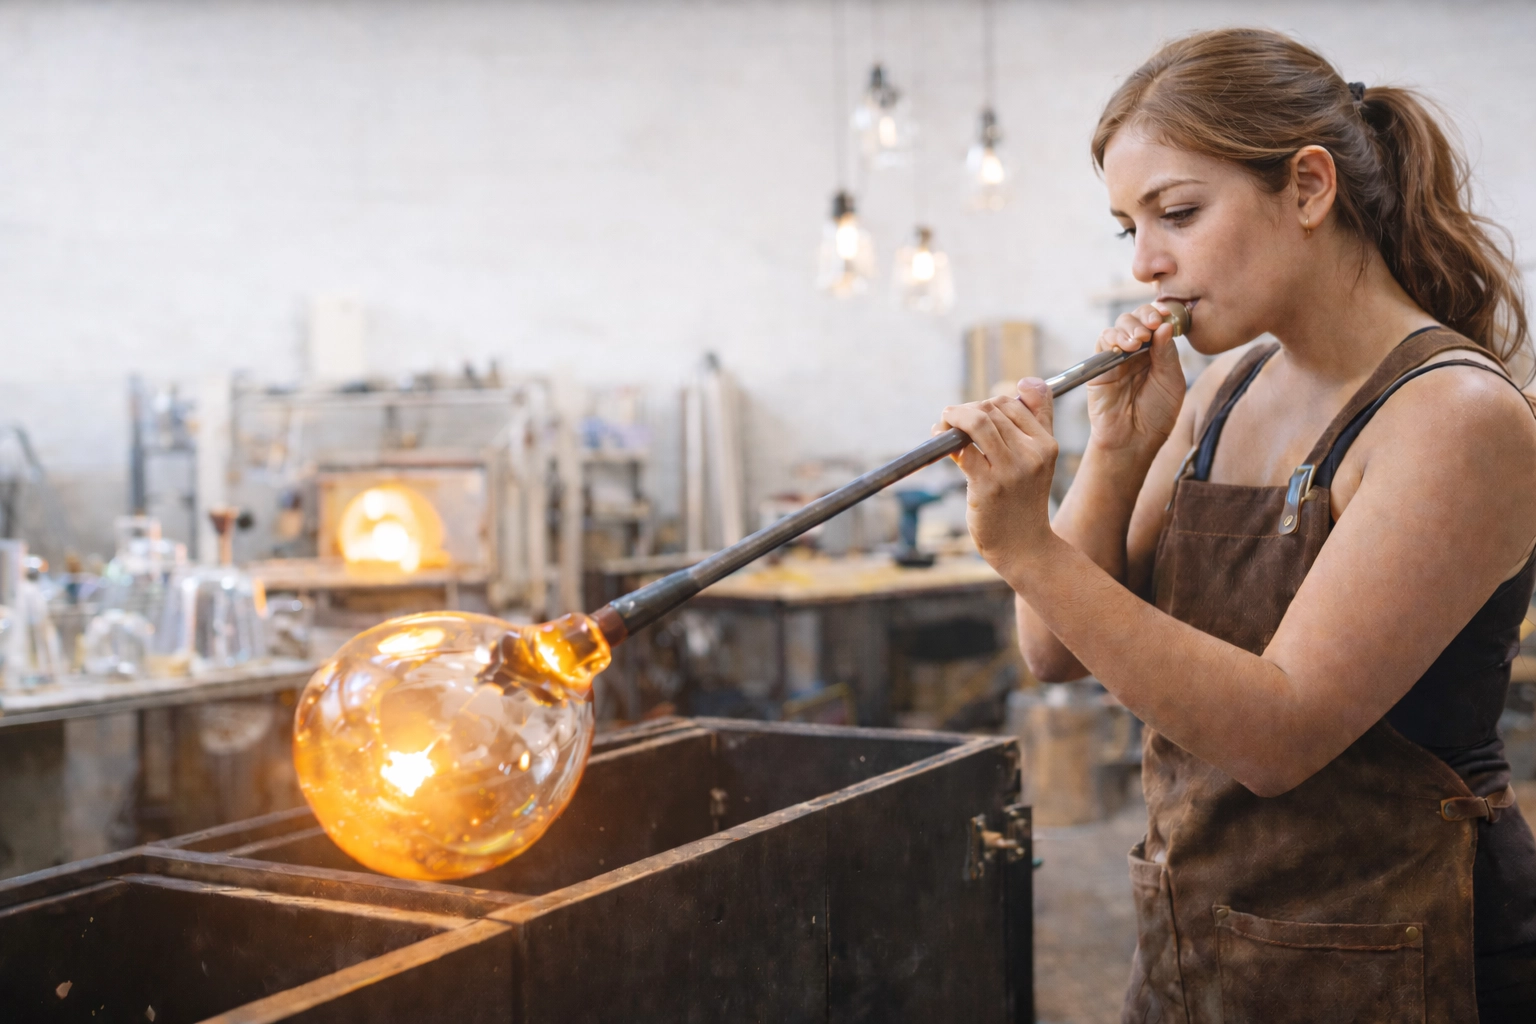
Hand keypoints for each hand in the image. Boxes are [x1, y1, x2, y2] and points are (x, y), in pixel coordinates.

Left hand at [938, 381, 1057, 575]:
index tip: (971, 415)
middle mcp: (1032, 454)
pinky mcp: (988, 487)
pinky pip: (963, 450)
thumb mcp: (1039, 459)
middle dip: (965, 410)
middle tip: (950, 419)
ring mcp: (1011, 471)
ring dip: (953, 417)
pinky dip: (946, 440)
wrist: (1024, 546)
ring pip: (978, 423)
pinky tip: (940, 443)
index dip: (985, 403)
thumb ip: (1037, 420)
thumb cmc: (1024, 501)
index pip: (1012, 402)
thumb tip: (1025, 380)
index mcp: (1047, 443)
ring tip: (943, 424)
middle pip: (992, 409)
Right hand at [1085, 303, 1185, 458]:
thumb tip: (1164, 325)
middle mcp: (1137, 351)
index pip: (1157, 322)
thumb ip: (1166, 353)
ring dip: (1129, 327)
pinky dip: (1113, 338)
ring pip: (1119, 325)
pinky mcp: (1100, 365)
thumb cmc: (1156, 414)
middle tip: (1151, 326)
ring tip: (1138, 341)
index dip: (1159, 313)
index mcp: (1158, 352)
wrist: (1134, 439)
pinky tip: (1124, 347)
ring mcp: (1118, 356)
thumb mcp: (1171, 382)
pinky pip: (1103, 341)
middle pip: (1137, 318)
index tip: (1165, 314)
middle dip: (1144, 316)